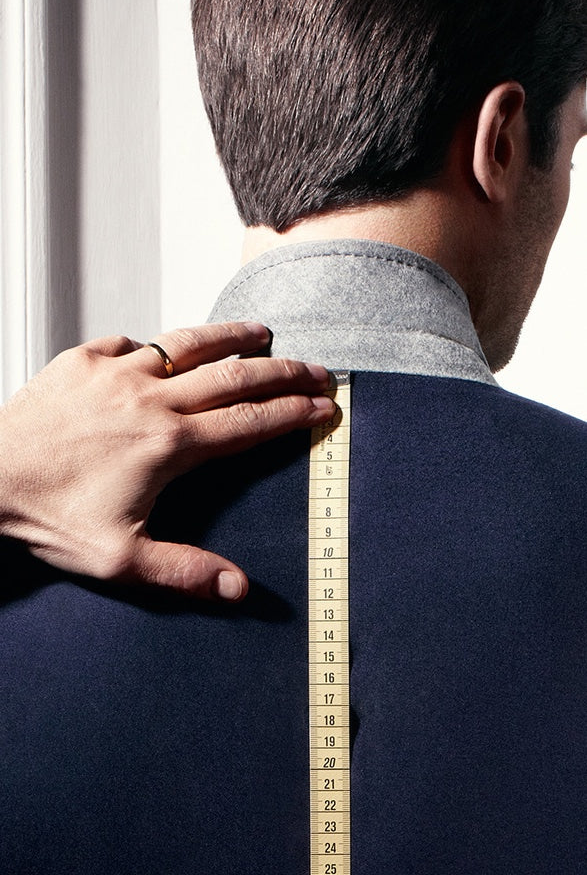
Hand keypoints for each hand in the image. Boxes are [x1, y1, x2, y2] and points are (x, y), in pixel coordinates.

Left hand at [0, 322, 334, 598]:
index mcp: (170, 445)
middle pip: (235, 377)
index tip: (323, 405)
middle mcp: (151, 400)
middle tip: (315, 369)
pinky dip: (154, 346)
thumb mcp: (120, 559)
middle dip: (284, 372)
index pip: (249, 422)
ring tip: (262, 332)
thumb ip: (185, 571)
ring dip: (232, 337)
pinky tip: (163, 350)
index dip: (293, 413)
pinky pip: (129, 343)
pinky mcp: (83, 360)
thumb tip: (240, 588)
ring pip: (189, 345)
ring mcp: (117, 372)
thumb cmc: (47, 516)